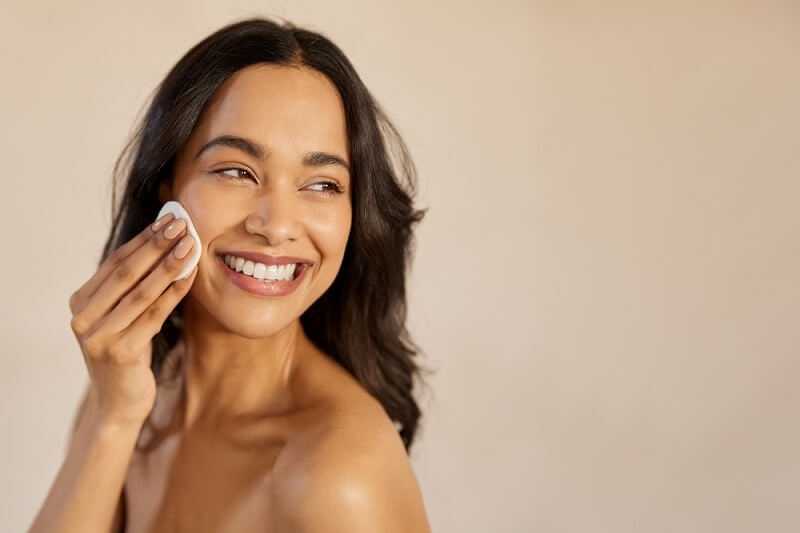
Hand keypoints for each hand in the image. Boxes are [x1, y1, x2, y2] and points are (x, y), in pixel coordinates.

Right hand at [69, 214, 197, 426]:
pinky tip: (191, 276)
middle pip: (127, 272)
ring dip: (169, 265)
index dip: (144, 239)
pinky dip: (174, 292)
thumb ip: (131, 286)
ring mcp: (99, 336)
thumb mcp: (121, 316)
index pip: (116, 262)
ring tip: (191, 245)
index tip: (169, 218)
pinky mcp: (120, 352)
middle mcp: (84, 317)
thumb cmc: (127, 352)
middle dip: (157, 245)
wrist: (119, 402)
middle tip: (182, 224)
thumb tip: (162, 239)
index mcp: (80, 302)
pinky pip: (154, 315)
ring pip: (142, 292)